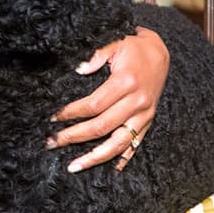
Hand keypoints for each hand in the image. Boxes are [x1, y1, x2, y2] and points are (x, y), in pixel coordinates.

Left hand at [49, 26, 168, 172]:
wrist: (161, 52)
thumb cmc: (134, 46)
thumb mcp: (115, 42)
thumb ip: (96, 55)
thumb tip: (79, 69)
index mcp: (125, 83)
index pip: (93, 105)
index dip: (71, 113)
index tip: (52, 118)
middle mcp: (137, 103)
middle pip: (101, 127)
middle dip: (74, 137)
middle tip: (52, 143)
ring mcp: (144, 115)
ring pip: (118, 143)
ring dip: (95, 157)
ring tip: (74, 166)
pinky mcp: (148, 121)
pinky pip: (136, 145)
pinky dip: (123, 159)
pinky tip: (111, 170)